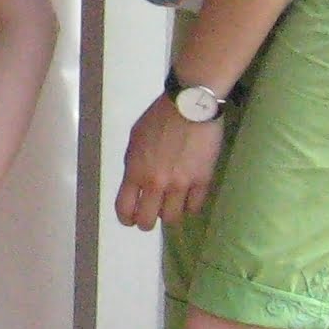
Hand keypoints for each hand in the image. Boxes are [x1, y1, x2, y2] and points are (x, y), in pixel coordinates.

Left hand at [116, 96, 222, 229]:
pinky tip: (188, 200)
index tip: (130, 219)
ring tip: (170, 207)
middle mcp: (156, 183)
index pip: (125, 208)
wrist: (190, 107)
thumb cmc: (159, 118)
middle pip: (147, 220)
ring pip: (172, 218)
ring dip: (169, 215)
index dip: (126, 218)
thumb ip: (134, 164)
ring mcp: (181, 184)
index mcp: (135, 171)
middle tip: (150, 216)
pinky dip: (190, 207)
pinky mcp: (203, 181)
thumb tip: (136, 183)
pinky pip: (195, 207)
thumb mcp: (135, 140)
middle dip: (146, 222)